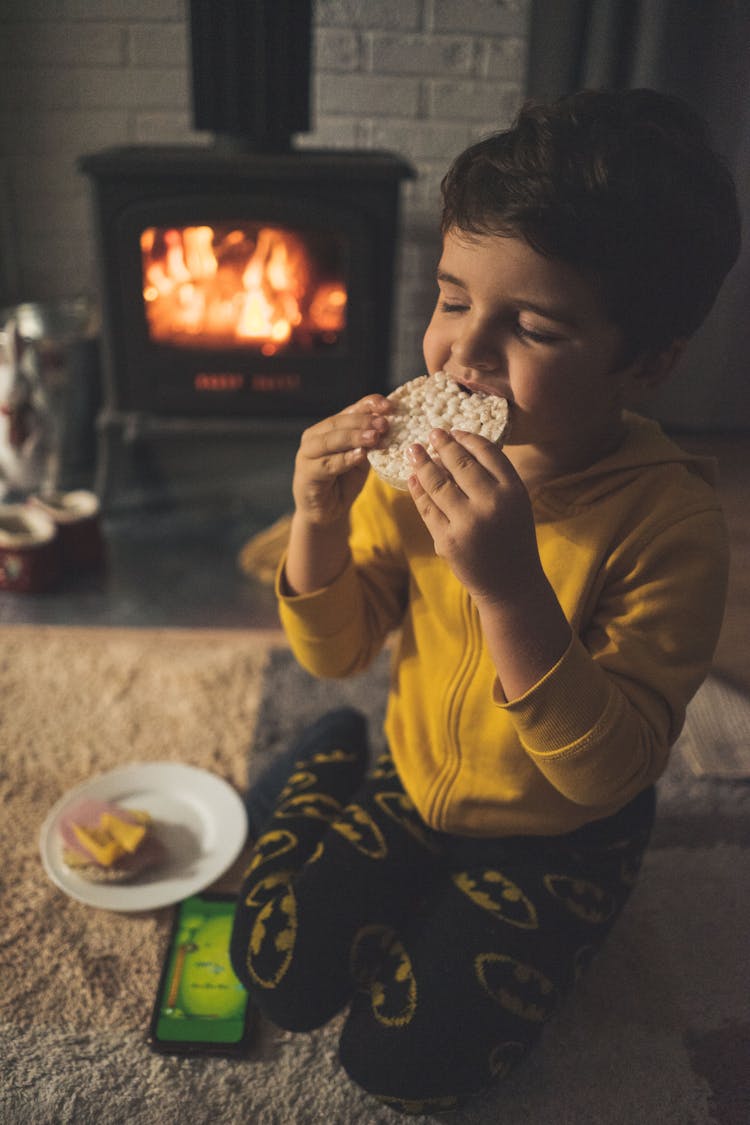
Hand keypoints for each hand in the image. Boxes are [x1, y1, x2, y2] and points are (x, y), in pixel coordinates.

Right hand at [292, 395, 391, 526]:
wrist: (326, 511)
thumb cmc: (344, 481)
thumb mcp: (361, 458)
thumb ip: (370, 442)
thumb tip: (390, 426)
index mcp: (330, 427)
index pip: (351, 409)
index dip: (369, 404)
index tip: (390, 406)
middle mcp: (316, 436)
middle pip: (340, 422)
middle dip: (364, 421)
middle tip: (384, 424)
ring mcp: (307, 453)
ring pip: (331, 440)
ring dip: (354, 437)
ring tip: (374, 437)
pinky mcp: (306, 472)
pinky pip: (327, 463)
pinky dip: (345, 458)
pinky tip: (360, 455)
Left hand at [407, 428, 541, 605]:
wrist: (512, 586)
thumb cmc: (513, 540)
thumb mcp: (515, 505)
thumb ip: (493, 480)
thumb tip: (455, 451)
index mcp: (514, 491)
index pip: (487, 453)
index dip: (467, 438)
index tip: (454, 431)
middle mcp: (492, 504)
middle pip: (460, 464)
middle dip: (442, 444)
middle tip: (431, 433)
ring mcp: (467, 523)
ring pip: (438, 483)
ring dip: (423, 463)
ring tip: (413, 451)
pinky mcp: (447, 541)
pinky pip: (427, 508)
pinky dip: (418, 490)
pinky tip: (412, 478)